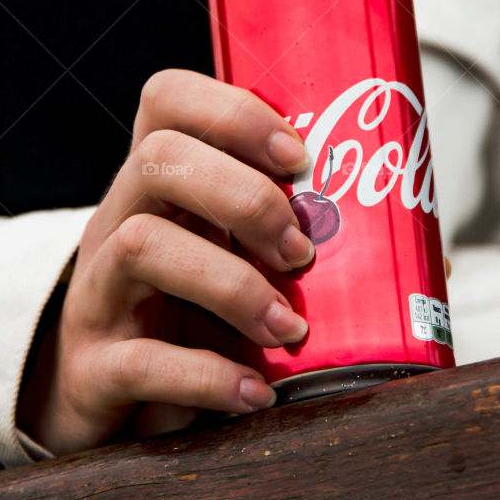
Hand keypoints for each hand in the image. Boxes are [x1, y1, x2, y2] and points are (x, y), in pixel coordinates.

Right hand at [16, 70, 314, 454]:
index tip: (298, 157)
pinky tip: (255, 390)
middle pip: (158, 158)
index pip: (167, 99)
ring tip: (288, 327)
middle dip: (244, 196)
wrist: (97, 400)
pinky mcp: (91, 371)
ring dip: (233, 285)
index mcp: (154, 184)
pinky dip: (207, 376)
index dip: (234, 112)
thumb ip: (278, 229)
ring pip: (142, 244)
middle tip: (302, 252)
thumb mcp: (222, 253)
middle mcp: (115, 222)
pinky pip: (140, 361)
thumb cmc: (184, 313)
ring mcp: (96, 294)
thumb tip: (408, 233)